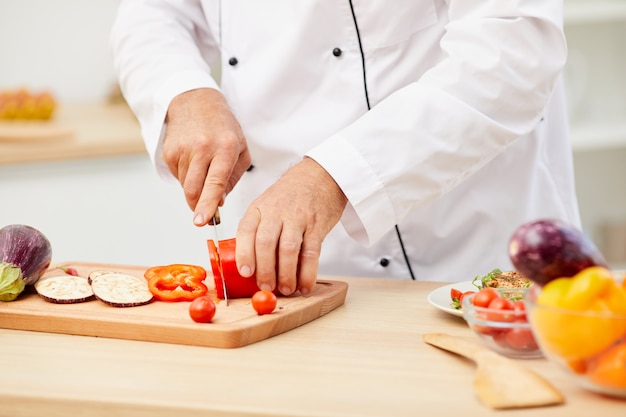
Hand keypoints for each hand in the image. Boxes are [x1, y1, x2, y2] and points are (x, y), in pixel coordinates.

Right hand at [163, 88, 250, 225]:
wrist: (196, 102)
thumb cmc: (223, 128)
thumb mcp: (240, 149)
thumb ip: (232, 179)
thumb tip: (218, 202)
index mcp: (225, 147)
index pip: (215, 182)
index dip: (208, 204)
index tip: (201, 220)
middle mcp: (203, 148)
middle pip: (195, 189)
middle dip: (198, 206)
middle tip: (203, 215)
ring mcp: (183, 149)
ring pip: (186, 186)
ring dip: (195, 188)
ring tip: (203, 169)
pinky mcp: (169, 152)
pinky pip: (177, 177)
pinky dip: (186, 177)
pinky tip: (193, 161)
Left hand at [235, 157, 347, 294]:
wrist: (320, 175)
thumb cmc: (290, 196)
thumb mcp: (266, 205)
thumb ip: (257, 230)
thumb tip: (249, 267)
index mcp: (259, 208)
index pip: (246, 231)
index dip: (244, 253)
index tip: (246, 273)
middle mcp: (277, 211)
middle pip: (266, 243)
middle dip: (265, 270)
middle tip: (266, 287)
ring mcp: (298, 217)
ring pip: (288, 249)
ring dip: (286, 274)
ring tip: (286, 289)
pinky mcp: (317, 225)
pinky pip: (312, 252)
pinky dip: (308, 273)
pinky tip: (305, 285)